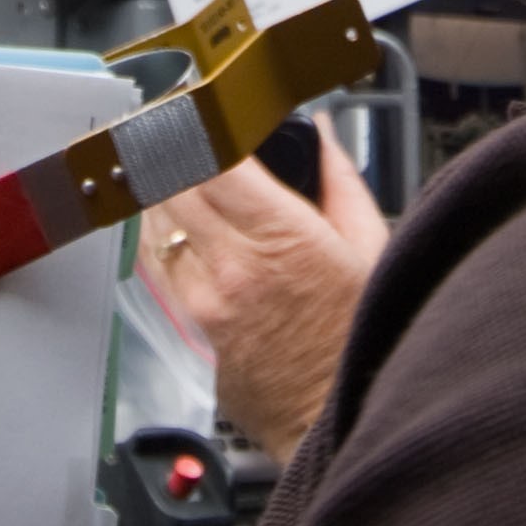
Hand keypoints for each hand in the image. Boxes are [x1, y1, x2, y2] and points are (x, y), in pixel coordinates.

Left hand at [148, 143, 389, 449]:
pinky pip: (156, 262)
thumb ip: (338, 178)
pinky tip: (173, 218)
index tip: (201, 107)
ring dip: (161, 186)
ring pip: (156, 219)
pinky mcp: (189, 324)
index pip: (214, 158)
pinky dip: (159, 231)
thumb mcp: (369, 246)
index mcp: (281, 236)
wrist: (332, 418)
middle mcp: (232, 264)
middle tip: (176, 124)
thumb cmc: (359, 338)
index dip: (199, 123)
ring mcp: (203, 297)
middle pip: (173, 181)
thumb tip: (321, 132)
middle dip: (171, 146)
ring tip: (172, 164)